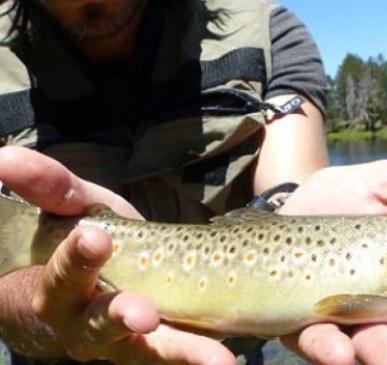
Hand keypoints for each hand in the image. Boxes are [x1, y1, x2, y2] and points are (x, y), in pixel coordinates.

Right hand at [0, 146, 235, 364]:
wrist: (99, 281)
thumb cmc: (85, 240)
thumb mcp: (72, 210)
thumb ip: (49, 187)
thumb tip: (5, 156)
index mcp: (60, 289)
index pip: (63, 276)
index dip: (75, 259)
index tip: (93, 236)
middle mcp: (87, 326)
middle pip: (98, 326)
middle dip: (118, 318)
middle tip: (141, 313)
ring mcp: (127, 341)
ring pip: (149, 351)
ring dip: (181, 352)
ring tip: (214, 359)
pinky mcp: (163, 344)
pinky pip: (182, 353)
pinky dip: (202, 357)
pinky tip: (226, 360)